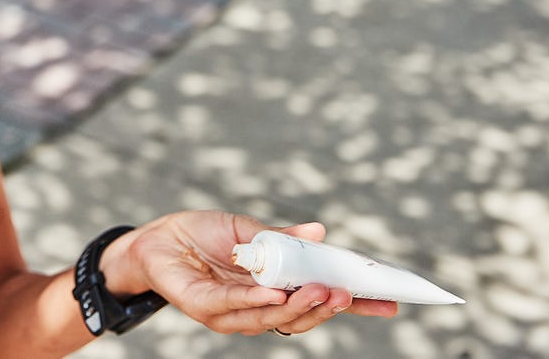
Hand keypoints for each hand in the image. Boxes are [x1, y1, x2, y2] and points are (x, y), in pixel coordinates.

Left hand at [104, 211, 397, 335]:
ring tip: (321, 290)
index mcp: (275, 287)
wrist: (157, 237)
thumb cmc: (203, 233)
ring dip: (298, 306)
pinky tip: (272, 293)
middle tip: (350, 292)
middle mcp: (258, 306)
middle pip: (301, 316)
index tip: (392, 302)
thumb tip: (320, 233)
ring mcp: (233, 312)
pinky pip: (234, 307)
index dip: (354, 303)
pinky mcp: (205, 308)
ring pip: (273, 318)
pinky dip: (255, 300)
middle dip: (328, 306)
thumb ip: (281, 239)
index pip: (319, 299)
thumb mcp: (248, 230)